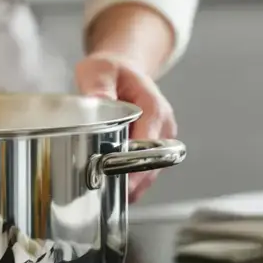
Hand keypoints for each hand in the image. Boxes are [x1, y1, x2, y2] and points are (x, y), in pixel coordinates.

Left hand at [74, 51, 176, 201]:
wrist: (121, 68)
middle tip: (105, 192)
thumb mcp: (99, 71)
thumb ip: (98, 86)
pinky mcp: (154, 146)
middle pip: (153, 163)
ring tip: (107, 194)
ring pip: (152, 170)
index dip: (132, 163)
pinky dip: (132, 180)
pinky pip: (147, 168)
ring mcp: (161, 137)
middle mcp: (164, 125)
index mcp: (153, 107)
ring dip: (132, 183)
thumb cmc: (111, 69)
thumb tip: (99, 99)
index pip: (149, 143)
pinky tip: (114, 188)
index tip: (114, 178)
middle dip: (132, 180)